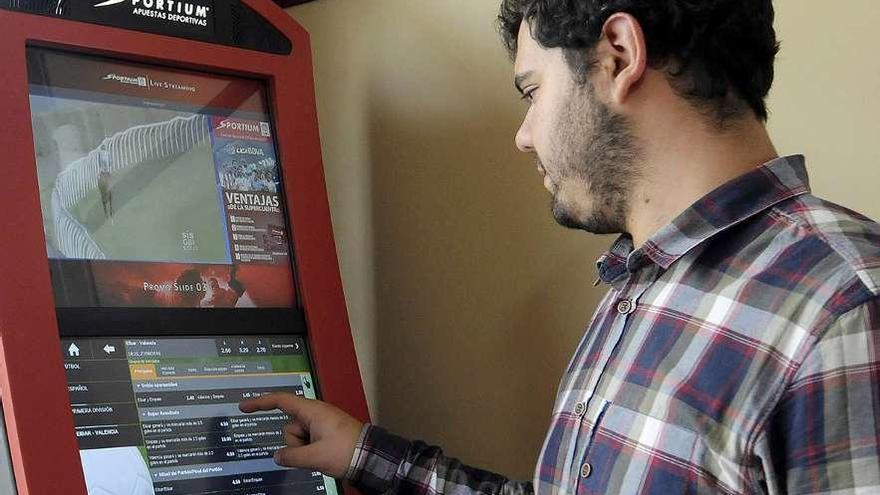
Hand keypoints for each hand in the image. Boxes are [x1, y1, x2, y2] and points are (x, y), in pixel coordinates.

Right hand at [239, 393, 363, 477]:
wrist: (370, 456)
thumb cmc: (345, 451)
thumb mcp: (314, 456)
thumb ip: (291, 456)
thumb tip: (278, 456)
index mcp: (312, 411)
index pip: (281, 401)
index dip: (261, 402)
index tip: (244, 406)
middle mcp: (315, 414)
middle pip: (289, 427)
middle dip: (294, 443)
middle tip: (314, 452)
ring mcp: (321, 424)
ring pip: (298, 437)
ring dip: (304, 449)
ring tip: (323, 454)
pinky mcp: (325, 434)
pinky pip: (307, 442)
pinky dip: (310, 451)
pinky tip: (323, 456)